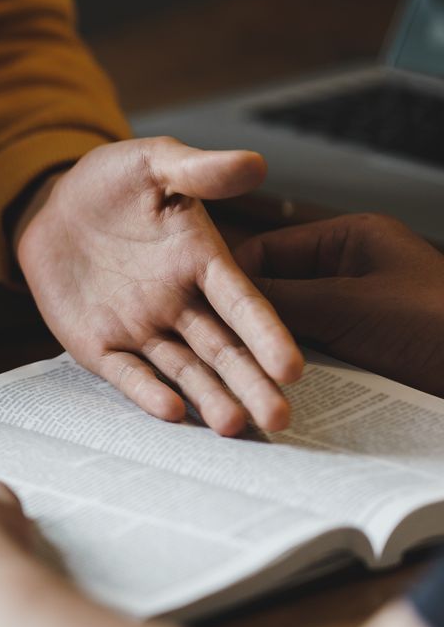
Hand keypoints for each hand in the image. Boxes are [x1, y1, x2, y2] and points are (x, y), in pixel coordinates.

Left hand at [14, 137, 302, 435]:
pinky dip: (146, 391)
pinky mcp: (100, 344)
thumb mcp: (155, 164)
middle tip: (279, 419)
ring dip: (208, 397)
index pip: (242, 303)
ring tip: (233, 426)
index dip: (266, 334)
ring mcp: (141, 327)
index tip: (292, 367)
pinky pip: (126, 372)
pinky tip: (169, 412)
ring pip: (183, 369)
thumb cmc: (113, 182)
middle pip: (222, 349)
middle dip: (250, 383)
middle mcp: (179, 303)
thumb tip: (255, 163)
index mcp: (202, 263)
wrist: (54, 205)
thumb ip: (200, 170)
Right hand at [236, 214, 443, 398]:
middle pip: (276, 289)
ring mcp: (356, 310)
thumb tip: (223, 304)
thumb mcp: (349, 307)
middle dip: (251, 320)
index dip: (233, 279)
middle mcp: (349, 269)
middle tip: (221, 347)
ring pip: (292, 325)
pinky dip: (295, 368)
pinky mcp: (363, 348)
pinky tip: (276, 386)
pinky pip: (314, 354)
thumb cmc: (441, 326)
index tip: (206, 309)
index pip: (266, 248)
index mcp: (349, 239)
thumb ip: (283, 299)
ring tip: (246, 371)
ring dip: (272, 349)